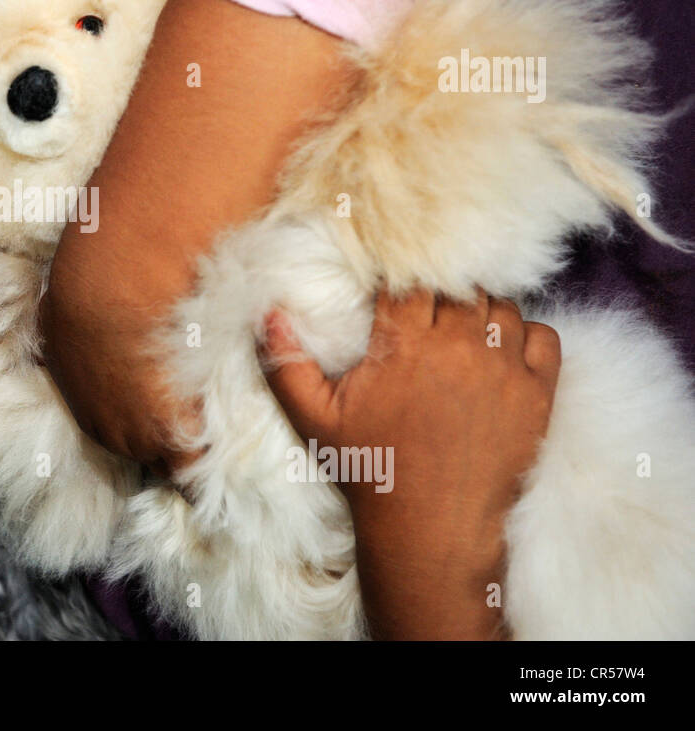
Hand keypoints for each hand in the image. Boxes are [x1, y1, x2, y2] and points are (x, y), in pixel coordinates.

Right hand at [262, 288, 559, 639]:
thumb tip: (267, 313)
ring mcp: (503, 369)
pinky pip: (544, 336)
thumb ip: (286, 363)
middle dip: (443, 296)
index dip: (404, 284)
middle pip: (459, 287)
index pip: (411, 281)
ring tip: (463, 336)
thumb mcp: (314, 418)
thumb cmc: (371, 470)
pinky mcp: (537, 394)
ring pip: (501, 306)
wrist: (432, 529)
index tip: (398, 300)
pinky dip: (525, 336)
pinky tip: (501, 354)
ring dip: (482, 313)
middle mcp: (458, 347)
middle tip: (430, 320)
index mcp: (404, 345)